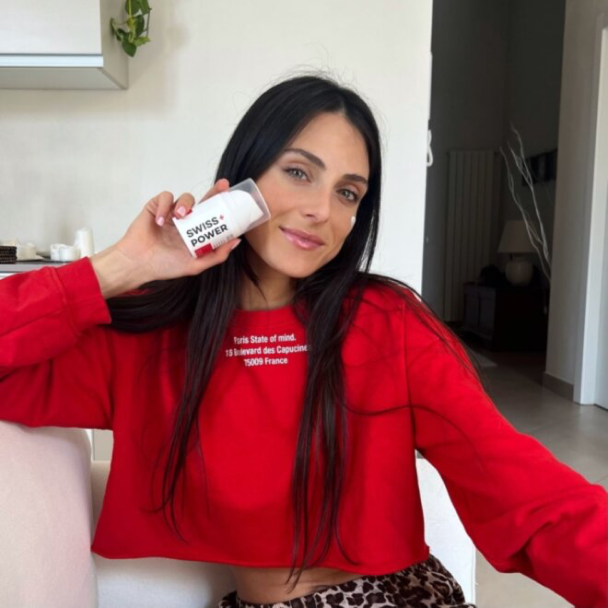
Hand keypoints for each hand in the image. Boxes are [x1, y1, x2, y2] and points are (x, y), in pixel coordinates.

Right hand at [113, 179, 240, 282]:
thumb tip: (237, 241)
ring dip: (185, 204)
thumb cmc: (164, 266)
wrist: (138, 264)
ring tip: (180, 216)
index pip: (212, 217)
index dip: (222, 207)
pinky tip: (159, 220)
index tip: (233, 198)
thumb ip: (217, 255)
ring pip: (185, 198)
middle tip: (223, 185)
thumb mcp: (195, 265)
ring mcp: (171, 213)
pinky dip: (163, 207)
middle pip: (203, 201)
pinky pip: (164, 198)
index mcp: (195, 233)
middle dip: (214, 191)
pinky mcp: (155, 207)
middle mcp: (186, 221)